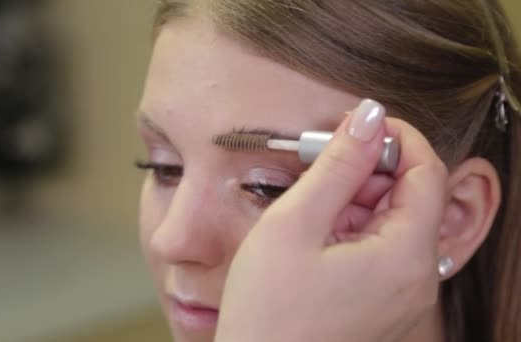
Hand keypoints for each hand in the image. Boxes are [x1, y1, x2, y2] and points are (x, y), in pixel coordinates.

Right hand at [215, 99, 448, 341]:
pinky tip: (316, 234)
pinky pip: (383, 250)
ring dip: (356, 200)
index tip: (358, 125)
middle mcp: (416, 279)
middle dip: (369, 170)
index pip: (427, 171)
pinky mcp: (384, 303)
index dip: (396, 137)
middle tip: (320, 164)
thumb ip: (338, 165)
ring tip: (310, 207)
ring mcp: (402, 296)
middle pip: (411, 197)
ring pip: (394, 222)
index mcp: (404, 257)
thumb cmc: (267, 310)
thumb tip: (370, 116)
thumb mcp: (294, 224)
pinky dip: (353, 229)